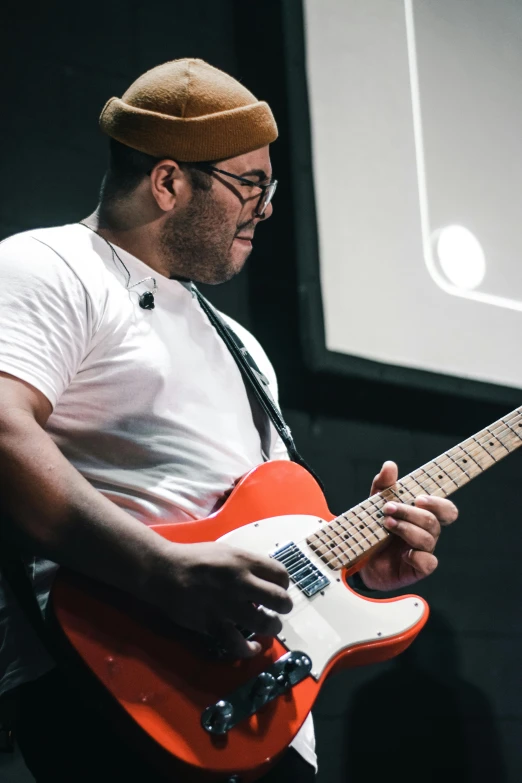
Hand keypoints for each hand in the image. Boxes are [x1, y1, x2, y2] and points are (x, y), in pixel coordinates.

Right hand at [149, 541, 291, 657]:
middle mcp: (240, 582)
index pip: (281, 574)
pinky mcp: (213, 624)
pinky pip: (238, 644)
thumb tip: (264, 581)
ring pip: (265, 624)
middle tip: (278, 609)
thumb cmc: (194, 558)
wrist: (163, 571)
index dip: (283, 584)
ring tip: (268, 626)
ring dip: (272, 628)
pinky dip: (249, 649)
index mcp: (244, 560)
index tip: (277, 589)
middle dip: (284, 607)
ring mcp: (227, 605)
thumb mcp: (226, 551)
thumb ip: (247, 565)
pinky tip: (252, 647)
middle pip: (280, 599)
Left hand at [359, 461, 457, 590]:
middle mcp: (427, 532)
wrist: (360, 557)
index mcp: (423, 515)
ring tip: (386, 524)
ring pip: (428, 539)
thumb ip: (383, 485)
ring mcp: (424, 551)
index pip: (445, 509)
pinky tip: (403, 554)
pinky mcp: (418, 568)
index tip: (418, 499)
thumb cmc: (374, 527)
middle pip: (433, 521)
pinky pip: (428, 563)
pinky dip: (417, 557)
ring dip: (406, 529)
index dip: (438, 503)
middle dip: (410, 513)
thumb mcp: (375, 503)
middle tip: (388, 508)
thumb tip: (390, 465)